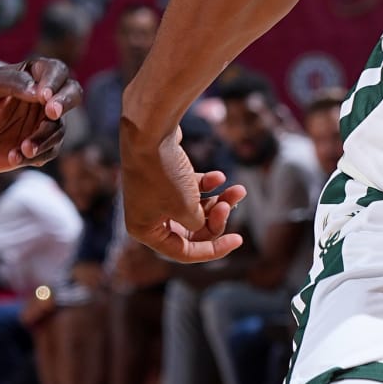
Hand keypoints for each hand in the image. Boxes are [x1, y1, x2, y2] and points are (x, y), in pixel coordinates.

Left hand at [0, 58, 82, 172]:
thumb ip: (11, 81)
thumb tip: (40, 91)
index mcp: (31, 76)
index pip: (56, 71)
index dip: (55, 82)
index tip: (43, 96)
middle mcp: (42, 99)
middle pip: (72, 94)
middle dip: (65, 103)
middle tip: (51, 113)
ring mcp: (42, 123)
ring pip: (59, 129)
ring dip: (43, 139)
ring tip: (23, 148)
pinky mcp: (40, 146)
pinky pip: (49, 151)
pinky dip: (34, 156)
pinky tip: (13, 157)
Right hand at [122, 126, 245, 261]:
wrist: (151, 131)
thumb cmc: (164, 174)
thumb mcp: (187, 210)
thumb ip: (198, 225)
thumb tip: (203, 222)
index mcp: (144, 231)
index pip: (184, 252)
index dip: (213, 250)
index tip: (238, 240)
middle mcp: (147, 215)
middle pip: (191, 230)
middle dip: (216, 219)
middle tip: (230, 204)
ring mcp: (155, 195)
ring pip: (195, 209)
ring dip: (219, 201)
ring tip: (238, 190)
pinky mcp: (165, 177)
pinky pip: (191, 190)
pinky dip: (207, 185)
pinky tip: (219, 176)